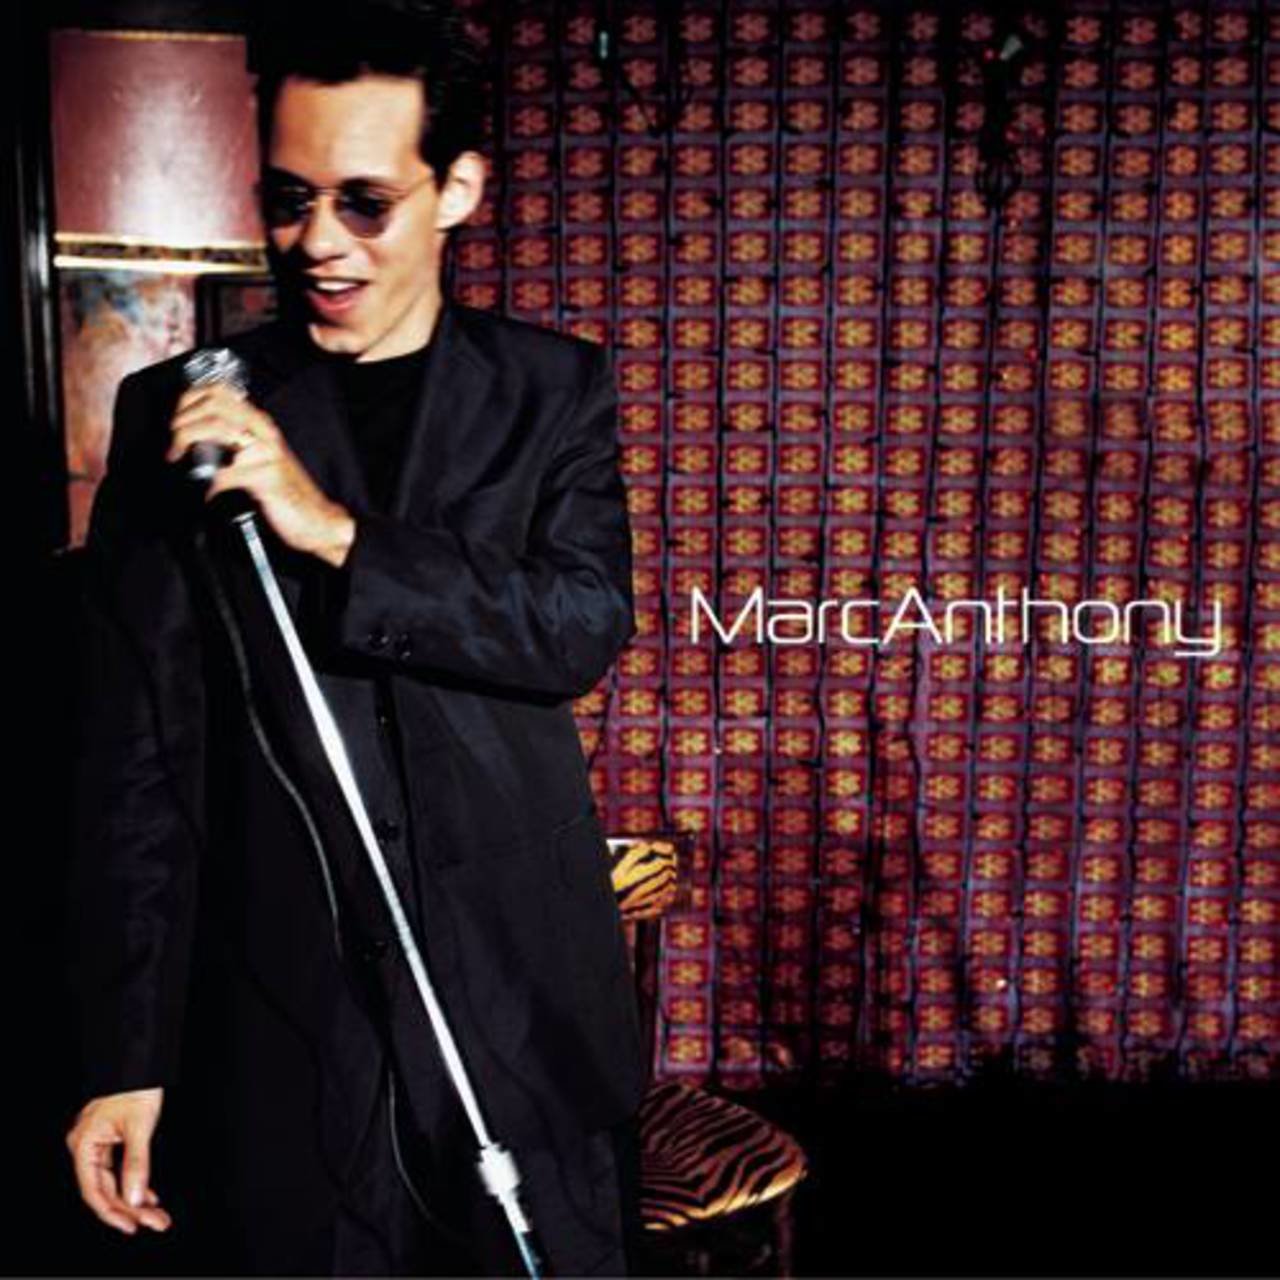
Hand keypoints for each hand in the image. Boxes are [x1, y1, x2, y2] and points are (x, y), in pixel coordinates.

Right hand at [66, 1087, 171, 1234]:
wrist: (141, 1060)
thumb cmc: (136, 1085)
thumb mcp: (140, 1126)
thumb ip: (137, 1164)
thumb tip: (133, 1198)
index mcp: (84, 1144)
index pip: (94, 1190)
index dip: (112, 1212)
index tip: (132, 1226)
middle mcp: (86, 1146)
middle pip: (106, 1188)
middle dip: (130, 1208)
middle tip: (155, 1221)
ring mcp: (97, 1143)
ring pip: (114, 1181)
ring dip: (134, 1198)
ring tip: (155, 1214)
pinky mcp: (110, 1139)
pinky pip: (119, 1168)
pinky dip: (134, 1181)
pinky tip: (147, 1195)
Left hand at [166, 383, 356, 566]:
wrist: (316, 519)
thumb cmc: (284, 493)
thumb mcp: (255, 459)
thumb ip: (231, 445)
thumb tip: (192, 440)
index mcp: (258, 424)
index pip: (217, 392)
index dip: (188, 402)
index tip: (176, 423)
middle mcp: (263, 432)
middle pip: (213, 404)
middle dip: (184, 423)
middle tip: (176, 445)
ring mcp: (267, 453)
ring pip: (218, 427)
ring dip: (189, 442)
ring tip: (182, 460)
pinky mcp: (267, 477)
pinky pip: (226, 473)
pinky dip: (210, 485)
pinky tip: (209, 493)